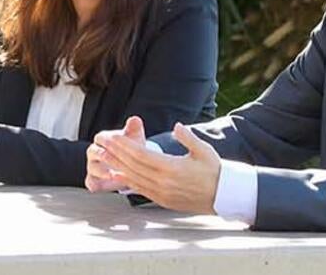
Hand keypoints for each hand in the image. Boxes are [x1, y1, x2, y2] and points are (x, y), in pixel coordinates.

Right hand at [84, 117, 145, 191]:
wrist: (130, 164)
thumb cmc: (130, 147)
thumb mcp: (133, 136)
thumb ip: (134, 127)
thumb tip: (135, 119)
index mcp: (102, 139)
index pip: (100, 138)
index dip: (108, 141)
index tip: (116, 144)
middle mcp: (94, 152)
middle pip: (93, 152)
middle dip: (103, 156)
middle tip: (114, 160)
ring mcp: (93, 166)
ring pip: (92, 168)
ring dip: (101, 172)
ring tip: (112, 175)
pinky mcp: (94, 180)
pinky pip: (91, 182)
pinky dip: (96, 184)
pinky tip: (104, 185)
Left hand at [97, 120, 222, 214]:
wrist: (223, 196)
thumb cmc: (215, 171)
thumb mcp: (204, 151)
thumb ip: (188, 138)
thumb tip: (177, 126)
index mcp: (172, 168)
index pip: (142, 155)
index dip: (124, 146)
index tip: (112, 137)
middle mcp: (164, 183)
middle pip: (133, 166)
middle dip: (115, 153)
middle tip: (101, 143)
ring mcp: (162, 193)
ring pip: (133, 178)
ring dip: (116, 166)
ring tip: (103, 156)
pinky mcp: (162, 200)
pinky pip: (139, 189)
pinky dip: (126, 181)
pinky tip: (116, 174)